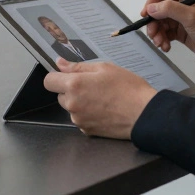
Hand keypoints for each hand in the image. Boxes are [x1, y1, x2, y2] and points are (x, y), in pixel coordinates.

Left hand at [42, 58, 157, 139]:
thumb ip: (78, 66)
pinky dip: (88, 114)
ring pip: (71, 107)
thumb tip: (59, 63)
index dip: (57, 76)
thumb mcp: (104, 68)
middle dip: (71, 90)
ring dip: (80, 102)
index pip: (49, 81)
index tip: (67, 75)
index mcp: (74, 85)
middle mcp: (72, 105)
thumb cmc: (128, 88)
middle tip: (94, 85)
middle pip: (60, 95)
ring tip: (103, 98)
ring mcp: (79, 120)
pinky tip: (105, 110)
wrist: (145, 114)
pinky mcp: (87, 131)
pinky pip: (81, 119)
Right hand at [143, 0, 194, 69]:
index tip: (146, 14)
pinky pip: (165, 32)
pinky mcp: (181, 31)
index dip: (152, 1)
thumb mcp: (192, 17)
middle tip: (153, 34)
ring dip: (157, 33)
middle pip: (159, 8)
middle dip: (154, 22)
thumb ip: (170, 9)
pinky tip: (166, 47)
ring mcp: (182, 18)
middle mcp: (183, 4)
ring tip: (161, 43)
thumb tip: (151, 8)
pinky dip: (162, 39)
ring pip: (160, 22)